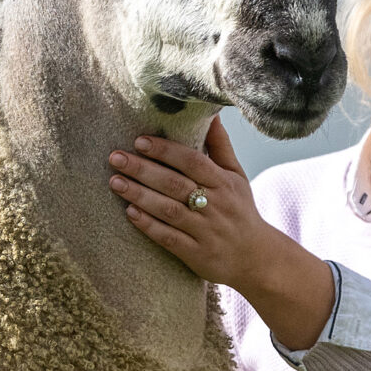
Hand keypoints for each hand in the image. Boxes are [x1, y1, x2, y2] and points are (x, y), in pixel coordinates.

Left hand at [108, 117, 336, 350]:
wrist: (256, 258)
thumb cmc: (240, 210)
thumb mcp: (236, 176)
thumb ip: (220, 146)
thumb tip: (211, 113)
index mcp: (224, 183)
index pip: (193, 161)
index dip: (166, 151)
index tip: (139, 141)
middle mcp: (215, 205)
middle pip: (175, 184)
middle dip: (143, 169)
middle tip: (116, 158)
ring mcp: (205, 231)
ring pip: (168, 210)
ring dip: (139, 195)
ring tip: (115, 182)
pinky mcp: (197, 254)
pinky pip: (169, 238)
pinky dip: (149, 225)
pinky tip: (130, 213)